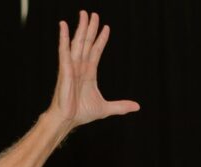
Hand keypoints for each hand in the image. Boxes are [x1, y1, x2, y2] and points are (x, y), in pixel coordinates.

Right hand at [49, 11, 139, 129]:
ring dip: (81, 27)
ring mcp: (72, 66)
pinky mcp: (64, 68)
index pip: (96, 51)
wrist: (67, 119)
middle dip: (91, 28)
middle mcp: (80, 66)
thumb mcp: (105, 108)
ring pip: (77, 42)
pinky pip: (64, 49)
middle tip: (94, 14)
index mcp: (89, 73)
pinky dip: (63, 37)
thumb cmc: (81, 114)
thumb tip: (136, 107)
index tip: (106, 28)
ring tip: (84, 14)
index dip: (101, 39)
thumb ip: (120, 106)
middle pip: (87, 42)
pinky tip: (63, 25)